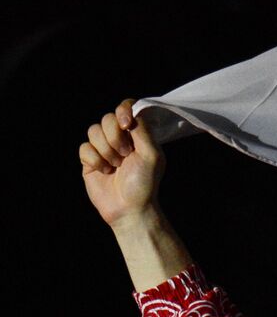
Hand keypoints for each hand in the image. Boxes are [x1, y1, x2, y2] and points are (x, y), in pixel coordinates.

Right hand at [80, 99, 164, 230]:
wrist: (129, 208)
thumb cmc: (144, 183)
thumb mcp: (152, 155)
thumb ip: (143, 130)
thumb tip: (130, 113)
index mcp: (138, 135)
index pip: (127, 108)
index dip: (123, 110)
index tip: (126, 124)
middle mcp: (121, 139)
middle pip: (107, 118)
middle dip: (115, 137)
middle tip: (126, 155)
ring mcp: (103, 148)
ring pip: (93, 131)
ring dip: (106, 151)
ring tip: (116, 166)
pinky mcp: (90, 159)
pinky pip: (84, 147)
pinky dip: (95, 160)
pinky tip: (104, 172)